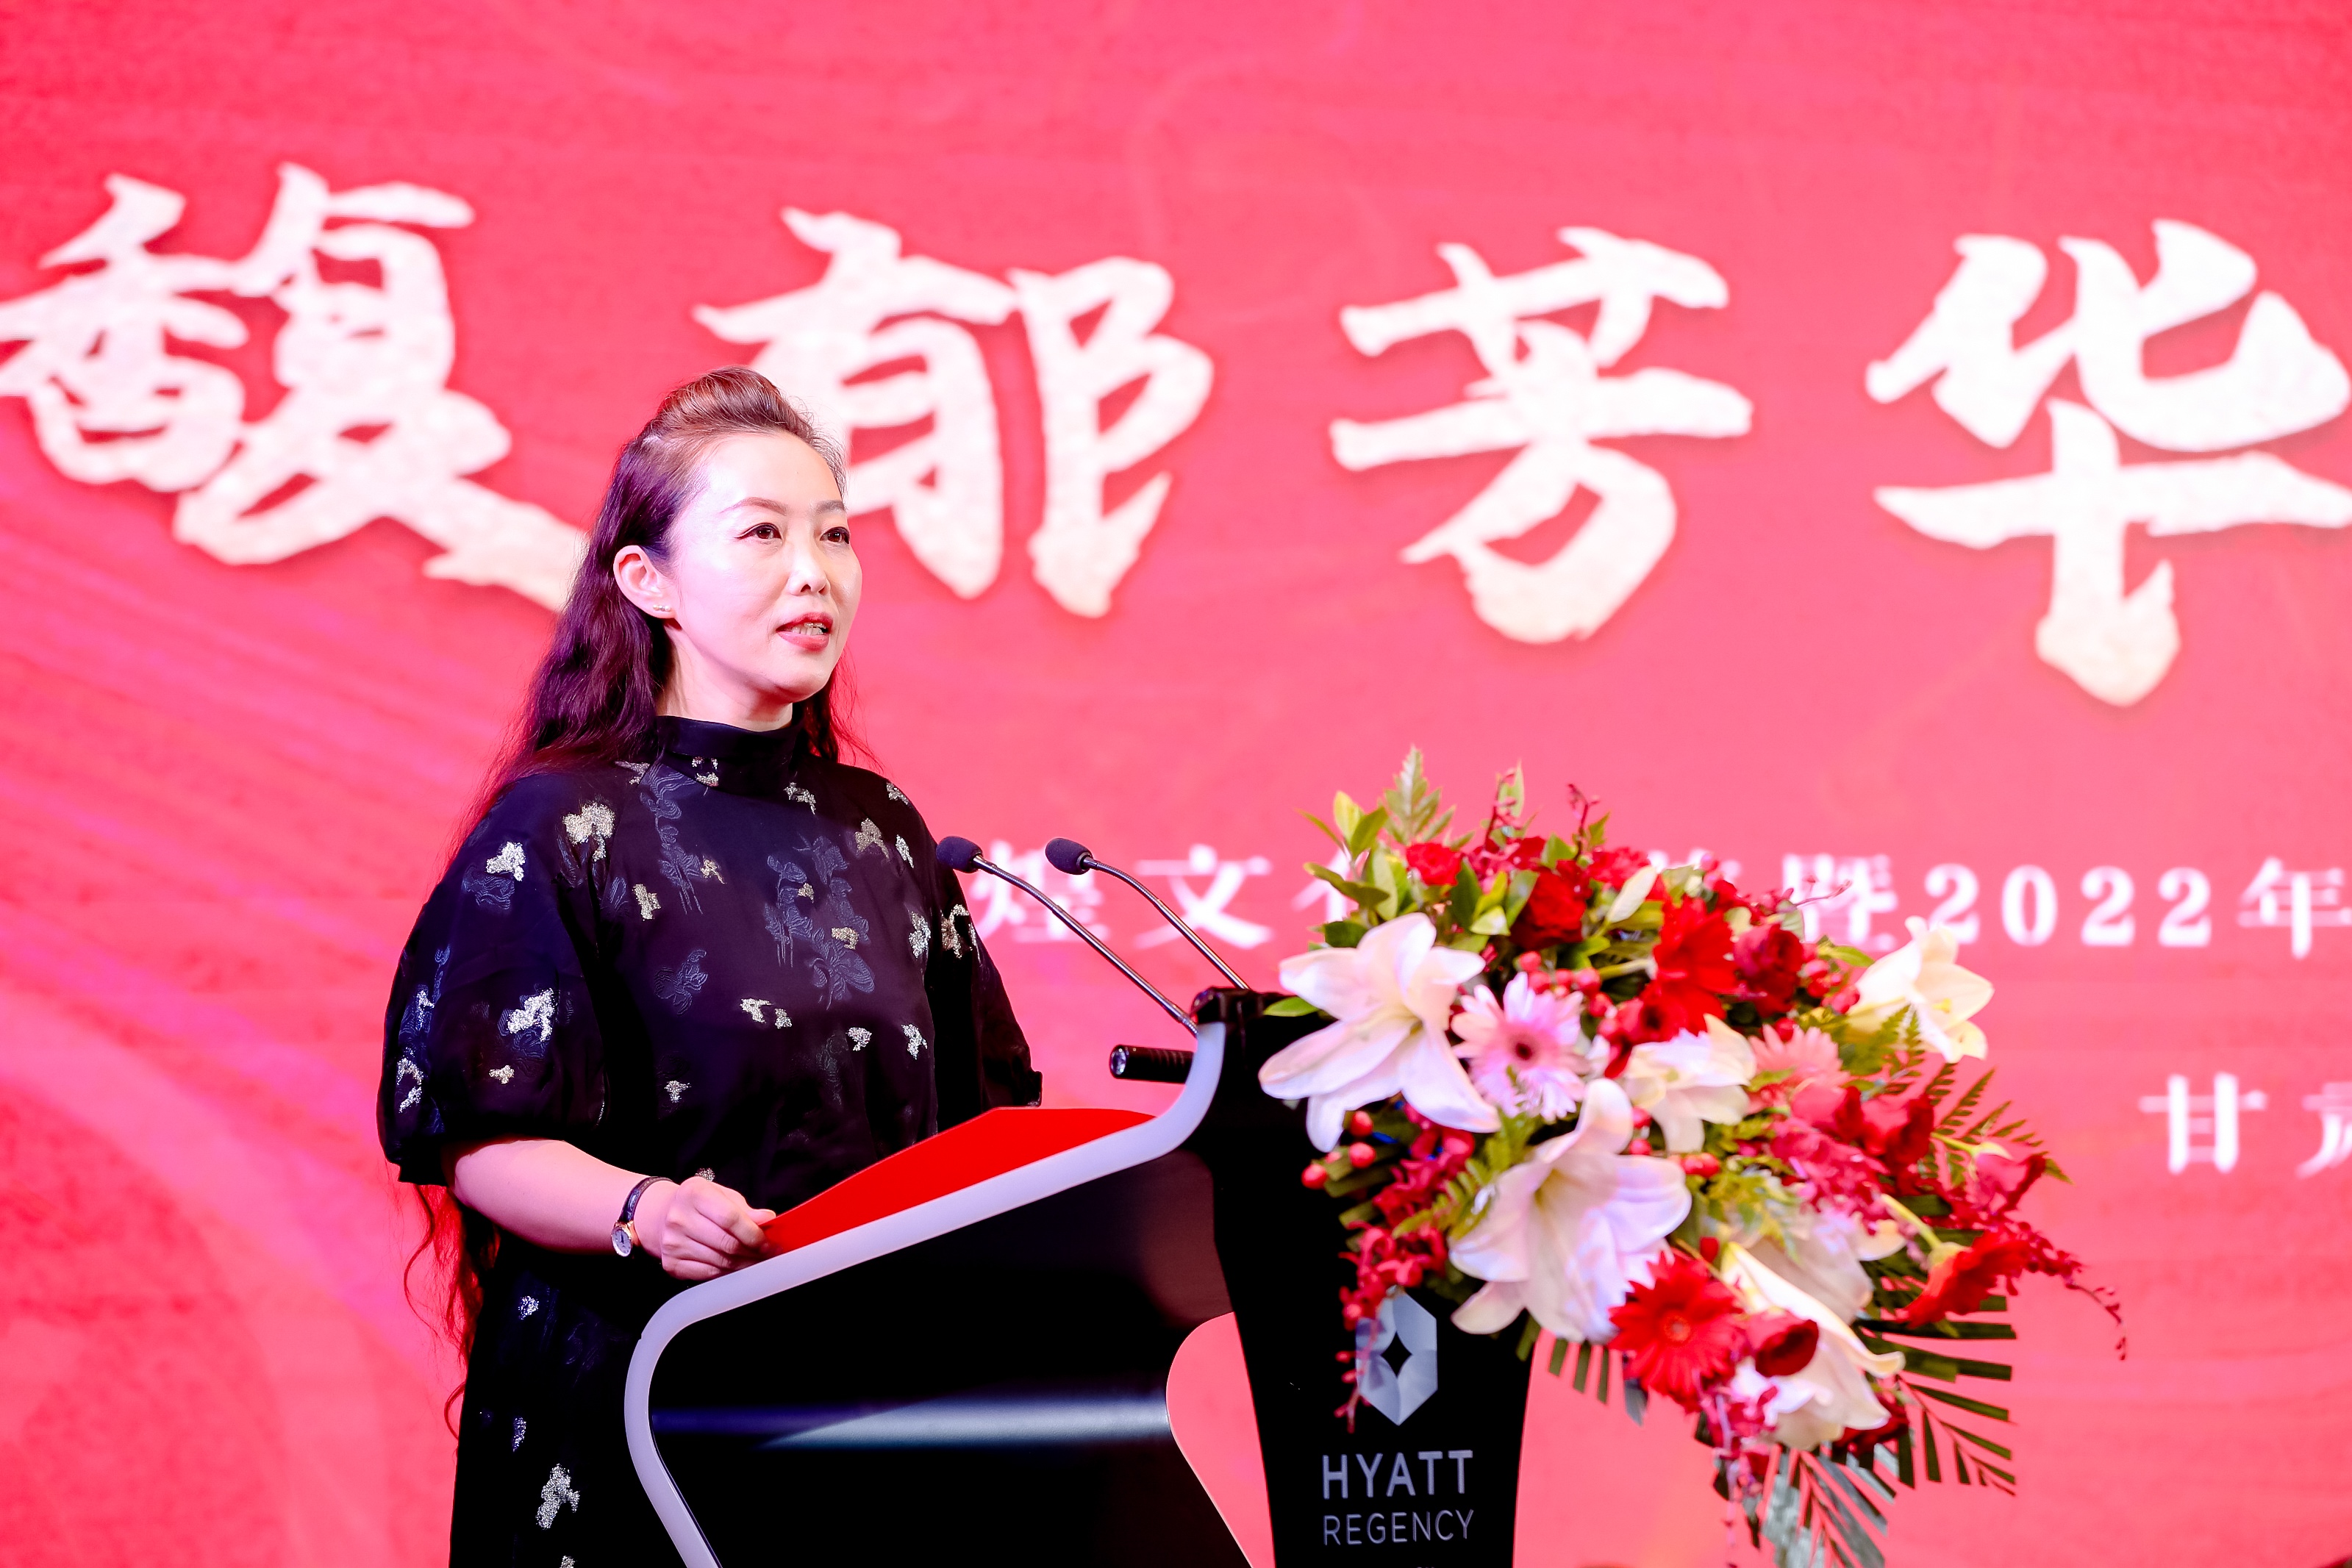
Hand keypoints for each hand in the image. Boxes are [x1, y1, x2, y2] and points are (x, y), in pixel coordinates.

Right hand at [639, 1176, 775, 1281]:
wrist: (661, 1215)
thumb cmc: (697, 1203)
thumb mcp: (720, 1194)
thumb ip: (744, 1208)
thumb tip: (767, 1220)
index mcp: (694, 1194)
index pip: (730, 1218)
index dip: (753, 1234)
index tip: (769, 1242)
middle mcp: (679, 1219)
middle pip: (726, 1243)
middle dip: (753, 1252)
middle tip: (769, 1254)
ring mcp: (673, 1244)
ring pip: (720, 1262)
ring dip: (744, 1264)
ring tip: (757, 1261)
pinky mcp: (672, 1264)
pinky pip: (708, 1274)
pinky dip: (727, 1273)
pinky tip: (737, 1267)